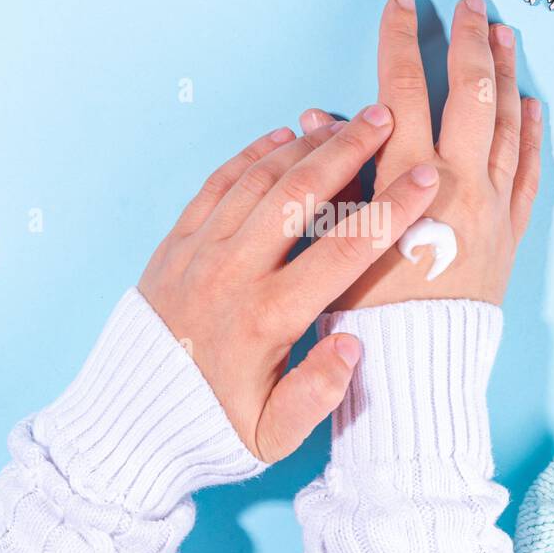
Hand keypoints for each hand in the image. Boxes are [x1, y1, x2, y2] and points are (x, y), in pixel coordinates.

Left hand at [139, 111, 439, 462]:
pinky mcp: (176, 243)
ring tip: (345, 121)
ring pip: (259, 179)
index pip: (345, 250)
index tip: (426, 178)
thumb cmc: (210, 429)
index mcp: (268, 318)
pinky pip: (217, 183)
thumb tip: (355, 343)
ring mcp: (200, 252)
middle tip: (387, 116)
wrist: (127, 420)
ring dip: (305, 144)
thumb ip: (316, 394)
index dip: (392, 209)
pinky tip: (283, 137)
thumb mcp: (270, 435)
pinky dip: (252, 154)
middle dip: (349, 150)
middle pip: (301, 194)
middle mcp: (233, 273)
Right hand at [302, 0, 541, 308]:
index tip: (401, 3)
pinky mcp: (509, 235)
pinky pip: (528, 172)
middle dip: (469, 40)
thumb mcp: (336, 238)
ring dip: (506, 74)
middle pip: (469, 92)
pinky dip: (532, 134)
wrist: (418, 366)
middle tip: (471, 3)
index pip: (404, 88)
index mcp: (411, 180)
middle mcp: (459, 184)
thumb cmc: (365, 311)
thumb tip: (321, 118)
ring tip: (505, 35)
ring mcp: (492, 208)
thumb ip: (333, 173)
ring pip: (507, 124)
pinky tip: (531, 106)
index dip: (400, 39)